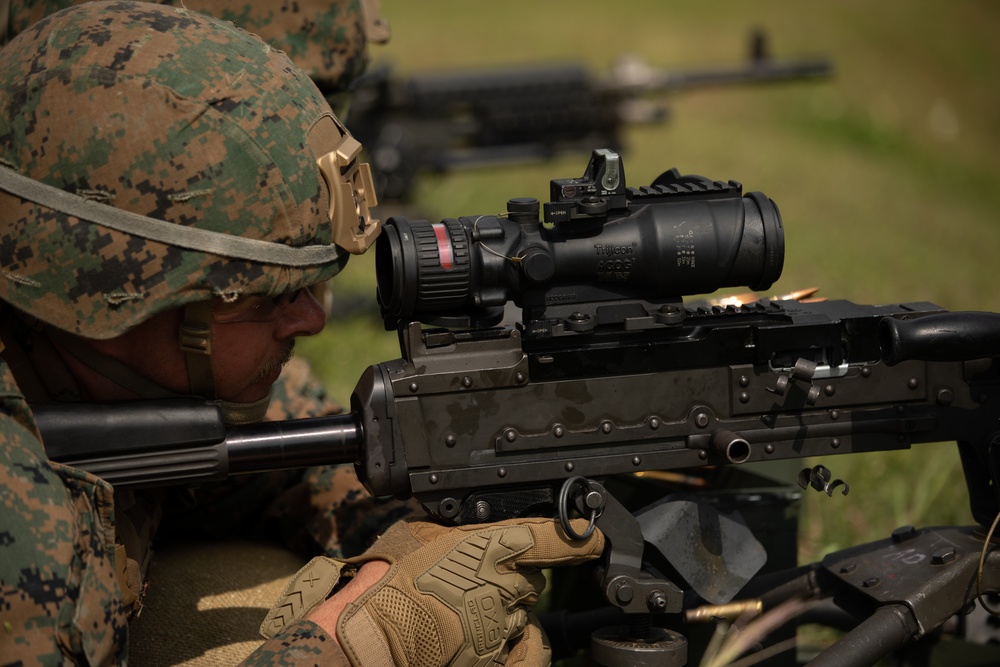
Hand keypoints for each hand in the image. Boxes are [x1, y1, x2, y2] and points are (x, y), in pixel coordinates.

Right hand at [333, 517, 602, 666]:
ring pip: (526, 613)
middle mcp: (506, 585)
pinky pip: (528, 652)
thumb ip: (458, 532)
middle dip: (513, 579)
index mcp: (492, 546)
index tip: (591, 535)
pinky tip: (509, 640)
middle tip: (476, 581)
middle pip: (534, 579)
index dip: (576, 535)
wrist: (369, 631)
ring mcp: (503, 625)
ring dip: (506, 611)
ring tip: (467, 612)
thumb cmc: (388, 579)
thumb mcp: (423, 532)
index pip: (553, 537)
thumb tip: (468, 532)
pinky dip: (524, 646)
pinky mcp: (495, 659)